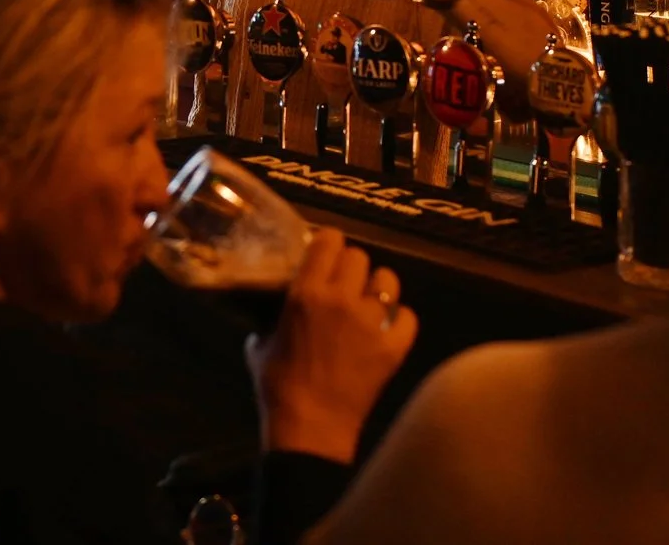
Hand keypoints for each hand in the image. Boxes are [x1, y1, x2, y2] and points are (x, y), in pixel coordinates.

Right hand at [247, 228, 417, 462]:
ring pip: (388, 280)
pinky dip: (398, 321)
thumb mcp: (260, 342)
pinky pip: (408, 316)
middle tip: (344, 284)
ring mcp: (372, 322)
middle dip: (351, 266)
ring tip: (369, 304)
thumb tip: (277, 303)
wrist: (310, 429)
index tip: (325, 253)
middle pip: (359, 256)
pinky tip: (387, 331)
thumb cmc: (277, 386)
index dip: (328, 243)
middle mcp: (342, 298)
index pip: (329, 239)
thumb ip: (272, 315)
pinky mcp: (394, 346)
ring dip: (377, 289)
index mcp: (306, 292)